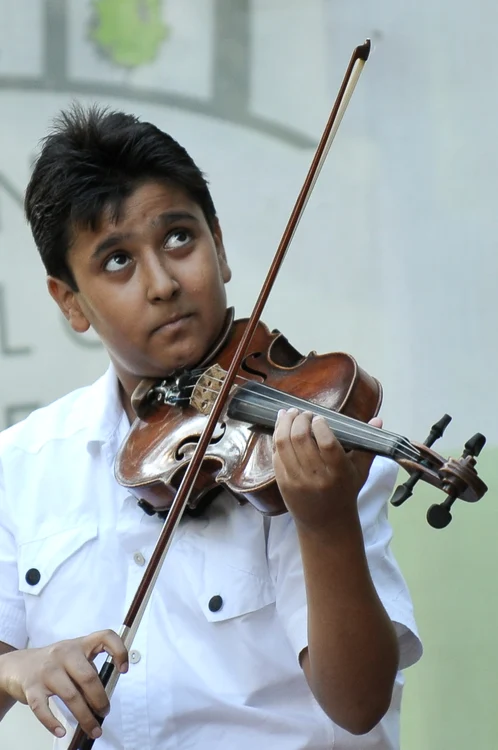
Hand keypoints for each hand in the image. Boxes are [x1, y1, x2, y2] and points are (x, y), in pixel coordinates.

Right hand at [0, 630, 127, 739]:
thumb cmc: (54, 664)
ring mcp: (47, 670)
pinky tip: (61, 730)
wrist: (19, 665)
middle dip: (100, 699)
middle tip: (105, 713)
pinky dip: (52, 722)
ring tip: (93, 729)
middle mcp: (64, 653)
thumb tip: (104, 697)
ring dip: (85, 716)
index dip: (119, 650)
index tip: (123, 670)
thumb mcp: (73, 658)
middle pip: (88, 677)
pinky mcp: (32, 687)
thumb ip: (88, 670)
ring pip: (70, 695)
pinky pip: (43, 708)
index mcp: (79, 645)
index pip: (105, 637)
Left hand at [272, 408, 380, 532]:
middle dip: (300, 419)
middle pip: (301, 439)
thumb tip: (378, 419)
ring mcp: (297, 480)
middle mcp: (317, 477)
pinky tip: (281, 428)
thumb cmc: (345, 492)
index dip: (320, 425)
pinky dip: (277, 438)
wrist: (326, 524)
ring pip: (284, 444)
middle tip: (303, 413)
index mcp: (338, 472)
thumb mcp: (360, 471)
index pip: (327, 443)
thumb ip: (367, 445)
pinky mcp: (282, 483)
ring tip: (290, 414)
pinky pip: (275, 455)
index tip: (319, 418)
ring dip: (284, 424)